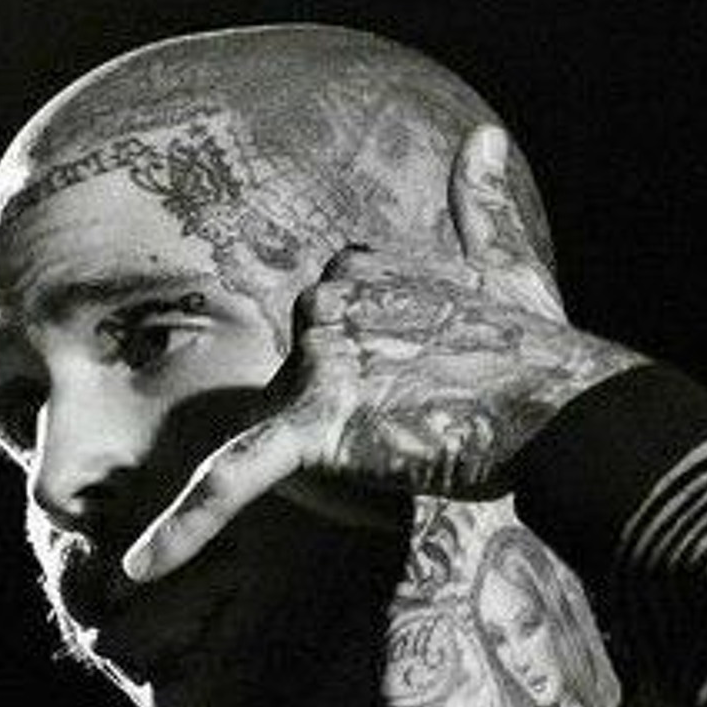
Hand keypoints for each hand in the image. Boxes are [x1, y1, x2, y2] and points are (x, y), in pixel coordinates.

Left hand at [123, 124, 642, 580]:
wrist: (570, 411)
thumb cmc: (543, 349)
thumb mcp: (510, 268)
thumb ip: (481, 206)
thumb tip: (486, 136)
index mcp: (357, 264)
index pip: (325, 337)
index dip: (372, 376)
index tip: (425, 389)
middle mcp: (325, 302)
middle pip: (299, 383)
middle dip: (348, 415)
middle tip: (427, 425)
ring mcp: (317, 362)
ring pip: (283, 428)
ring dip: (336, 454)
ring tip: (417, 453)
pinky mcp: (314, 427)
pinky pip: (233, 478)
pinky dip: (186, 528)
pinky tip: (136, 570)